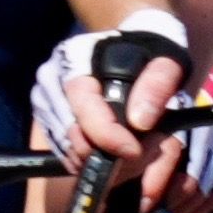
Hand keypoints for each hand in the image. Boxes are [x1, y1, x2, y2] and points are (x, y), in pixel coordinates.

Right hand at [39, 8, 189, 178]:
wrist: (131, 49)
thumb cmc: (147, 53)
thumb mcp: (166, 60)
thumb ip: (158, 85)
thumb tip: (140, 122)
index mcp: (75, 58)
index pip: (83, 104)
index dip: (107, 134)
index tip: (134, 150)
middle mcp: (52, 81)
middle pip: (75, 135)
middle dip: (112, 154)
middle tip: (145, 153)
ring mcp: (46, 104)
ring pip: (71, 152)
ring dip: (105, 162)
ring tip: (136, 151)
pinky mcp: (48, 125)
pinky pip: (69, 157)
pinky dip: (95, 163)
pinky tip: (117, 153)